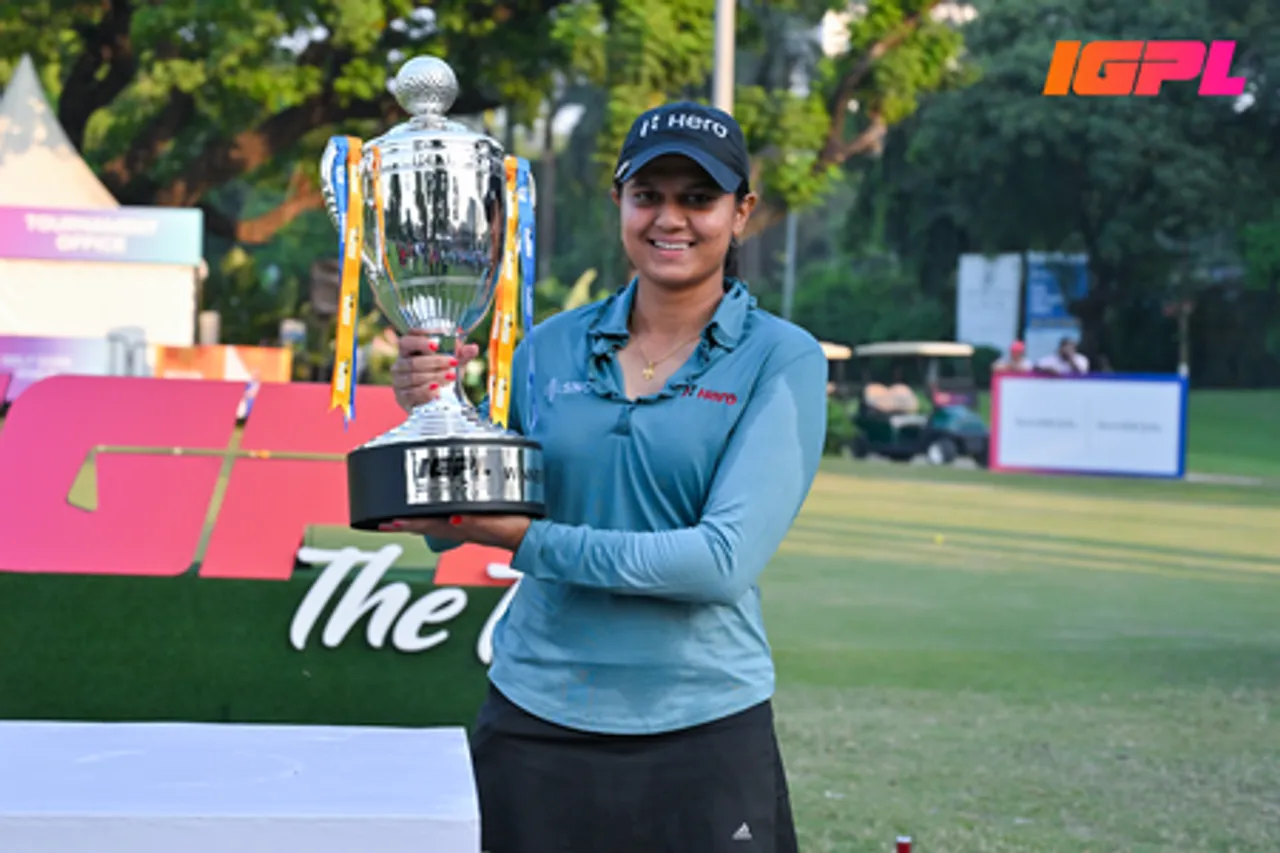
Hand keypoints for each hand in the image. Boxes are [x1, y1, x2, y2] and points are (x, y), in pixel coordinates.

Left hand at [379, 514, 531, 552]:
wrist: (530, 539)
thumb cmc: (516, 531)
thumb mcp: (497, 523)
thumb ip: (476, 521)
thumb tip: (454, 518)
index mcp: (461, 527)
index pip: (427, 524)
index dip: (407, 521)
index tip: (387, 519)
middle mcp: (459, 528)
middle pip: (423, 526)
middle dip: (401, 523)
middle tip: (380, 520)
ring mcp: (464, 528)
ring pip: (430, 524)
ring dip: (412, 522)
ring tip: (395, 519)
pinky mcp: (471, 524)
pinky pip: (443, 522)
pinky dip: (429, 519)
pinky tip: (428, 515)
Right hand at [390, 331, 480, 413]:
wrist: (434, 402)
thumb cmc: (440, 376)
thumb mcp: (452, 365)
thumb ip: (461, 355)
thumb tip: (473, 348)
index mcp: (409, 351)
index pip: (407, 340)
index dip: (420, 339)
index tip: (438, 342)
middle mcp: (400, 364)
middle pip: (413, 361)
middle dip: (436, 361)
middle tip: (453, 362)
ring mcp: (399, 381)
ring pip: (413, 377)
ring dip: (434, 376)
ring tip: (451, 377)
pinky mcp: (402, 397)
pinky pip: (412, 393)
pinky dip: (426, 391)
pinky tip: (437, 391)